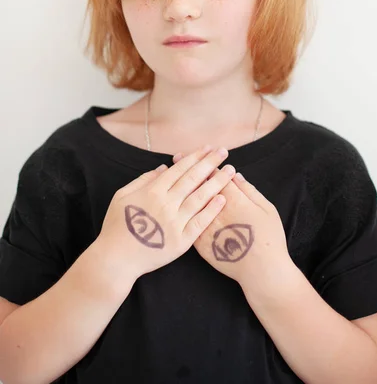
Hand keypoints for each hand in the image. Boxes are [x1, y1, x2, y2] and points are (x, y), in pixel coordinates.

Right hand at [97, 146, 236, 283]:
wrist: (116, 259)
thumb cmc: (116, 226)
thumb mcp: (122, 196)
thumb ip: (143, 180)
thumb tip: (163, 167)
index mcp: (152, 191)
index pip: (179, 169)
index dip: (194, 157)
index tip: (208, 148)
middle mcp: (166, 204)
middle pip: (193, 179)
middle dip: (210, 163)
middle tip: (224, 151)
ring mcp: (175, 222)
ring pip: (200, 198)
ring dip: (217, 182)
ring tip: (230, 171)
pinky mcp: (181, 241)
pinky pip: (200, 222)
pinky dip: (211, 210)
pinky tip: (223, 199)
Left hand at [173, 155, 290, 294]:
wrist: (262, 272)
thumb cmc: (269, 238)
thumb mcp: (266, 209)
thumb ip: (249, 191)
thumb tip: (235, 175)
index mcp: (234, 200)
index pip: (215, 176)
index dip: (206, 163)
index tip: (200, 152)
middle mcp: (216, 212)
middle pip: (198, 185)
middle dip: (188, 168)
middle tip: (178, 156)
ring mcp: (206, 228)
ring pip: (188, 202)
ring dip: (178, 185)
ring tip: (169, 172)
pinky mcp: (200, 244)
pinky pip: (185, 224)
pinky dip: (176, 209)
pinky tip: (170, 201)